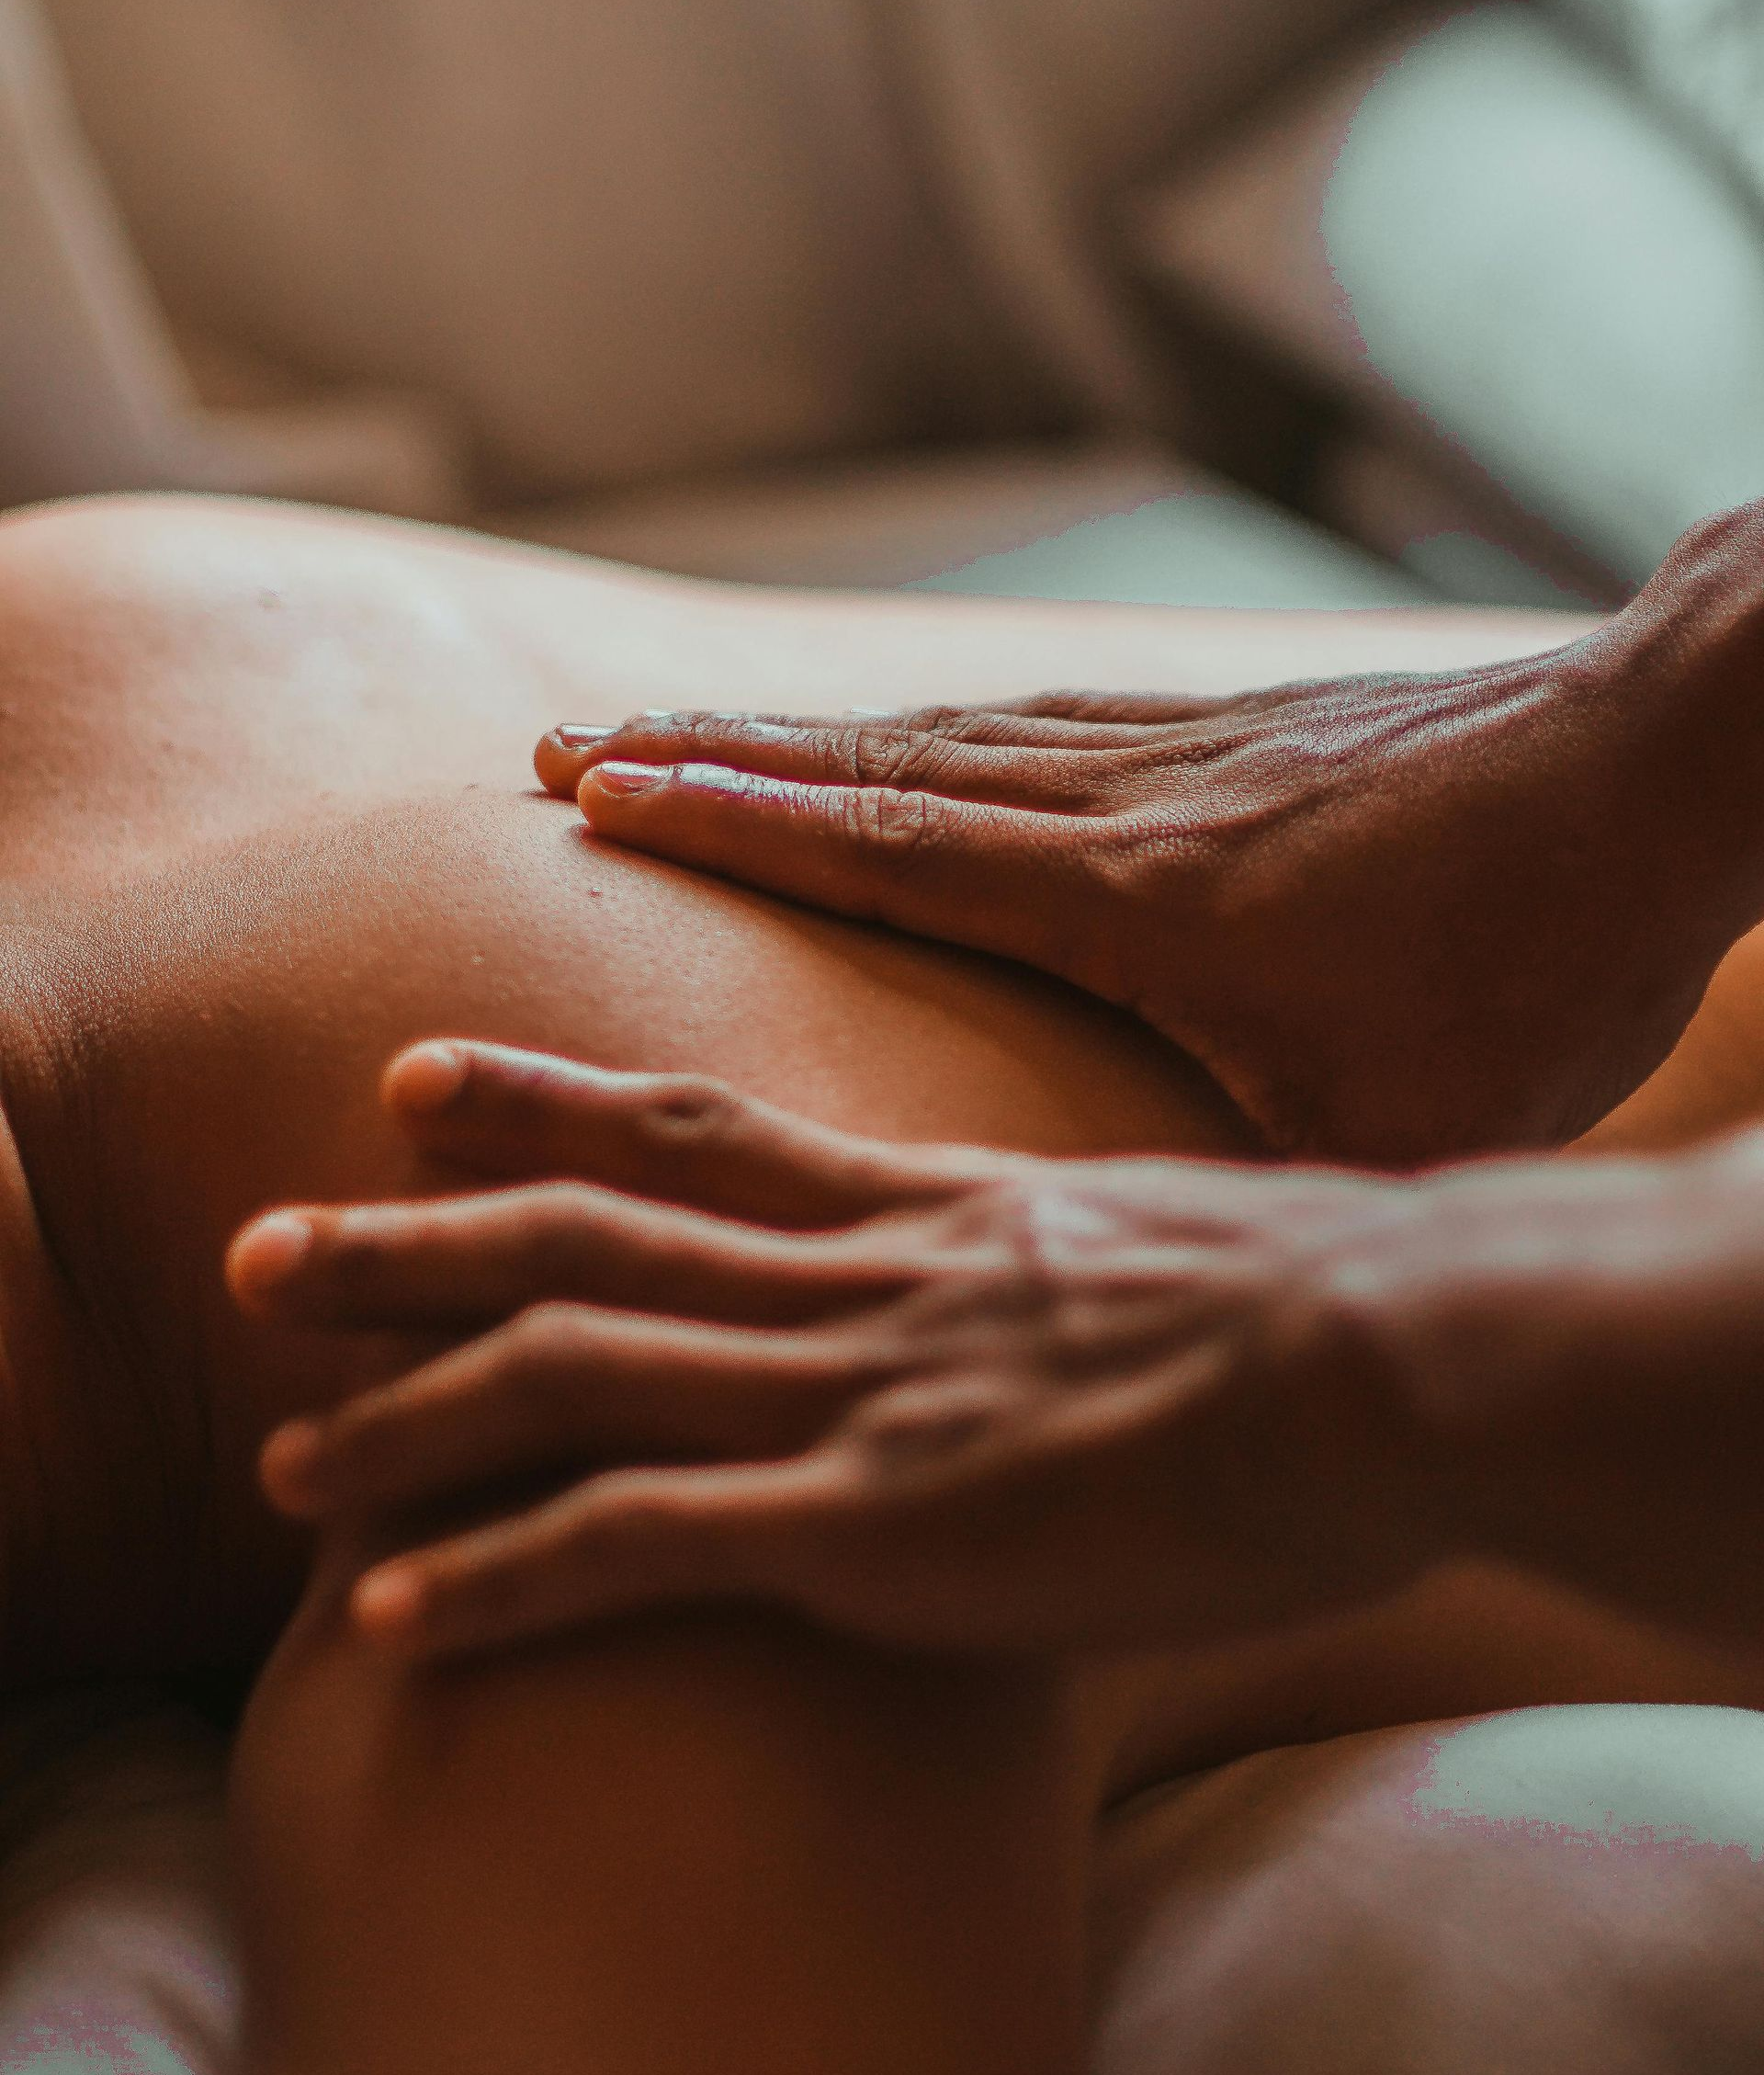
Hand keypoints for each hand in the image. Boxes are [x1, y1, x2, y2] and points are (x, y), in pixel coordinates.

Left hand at [226, 1040, 1451, 1660]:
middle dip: (407, 1245)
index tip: (414, 1080)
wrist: (1382, 1357)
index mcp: (918, 1208)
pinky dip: (502, 1581)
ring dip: (409, 1418)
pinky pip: (641, 1549)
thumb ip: (1056, 1261)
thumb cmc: (1307, 1310)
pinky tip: (390, 1624)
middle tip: (260, 1247)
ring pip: (575, 1377)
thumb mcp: (1151, 1246)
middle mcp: (851, 1281)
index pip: (690, 1125)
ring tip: (276, 1462)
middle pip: (584, 1239)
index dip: (541, 1098)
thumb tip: (1052, 1289)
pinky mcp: (872, 1525)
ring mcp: (848, 1394)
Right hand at [531, 528, 1763, 1165]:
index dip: (730, 818)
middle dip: (712, 761)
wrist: (1666, 766)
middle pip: (878, 771)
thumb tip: (1141, 1303)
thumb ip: (1244, 1199)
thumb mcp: (1389, 1123)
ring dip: (802, 738)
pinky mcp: (1235, 733)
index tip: (594, 785)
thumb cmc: (1539, 962)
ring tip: (689, 733)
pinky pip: (1036, 726)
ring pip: (946, 737)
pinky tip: (902, 746)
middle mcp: (1126, 802)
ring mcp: (1178, 751)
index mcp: (1136, 899)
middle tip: (573, 746)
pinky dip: (928, 734)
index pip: (886, 848)